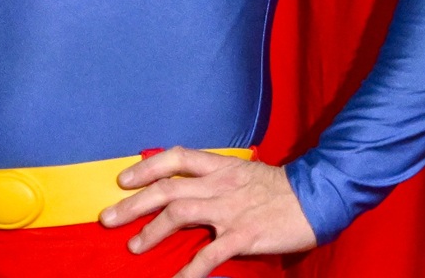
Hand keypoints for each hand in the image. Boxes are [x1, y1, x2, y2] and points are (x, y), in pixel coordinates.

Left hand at [100, 147, 316, 277]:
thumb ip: (215, 179)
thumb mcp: (243, 173)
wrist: (317, 196)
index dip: (146, 167)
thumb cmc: (280, 187)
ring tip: (133, 246)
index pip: (175, 157)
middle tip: (108, 218)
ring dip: (151, 231)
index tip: (123, 180)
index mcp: (220, 167)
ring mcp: (230, 209)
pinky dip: (191, 268)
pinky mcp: (243, 235)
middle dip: (133, 204)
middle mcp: (219, 184)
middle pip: (166, 189)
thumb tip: (185, 186)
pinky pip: (210, 253)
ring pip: (179, 214)